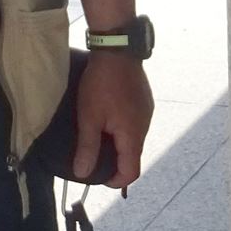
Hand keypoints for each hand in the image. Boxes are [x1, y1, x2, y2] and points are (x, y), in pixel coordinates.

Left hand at [70, 53, 152, 186]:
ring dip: (119, 143)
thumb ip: (87, 147)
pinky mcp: (145, 99)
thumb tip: (83, 173)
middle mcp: (145, 126)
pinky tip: (109, 118)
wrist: (118, 49)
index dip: (116, 181)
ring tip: (99, 136)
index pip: (131, 172)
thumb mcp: (88, 117)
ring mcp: (147, 111)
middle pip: (133, 155)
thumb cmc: (101, 84)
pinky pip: (135, 123)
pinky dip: (123, 128)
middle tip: (94, 157)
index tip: (99, 178)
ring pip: (134, 138)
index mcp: (133, 135)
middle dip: (115, 161)